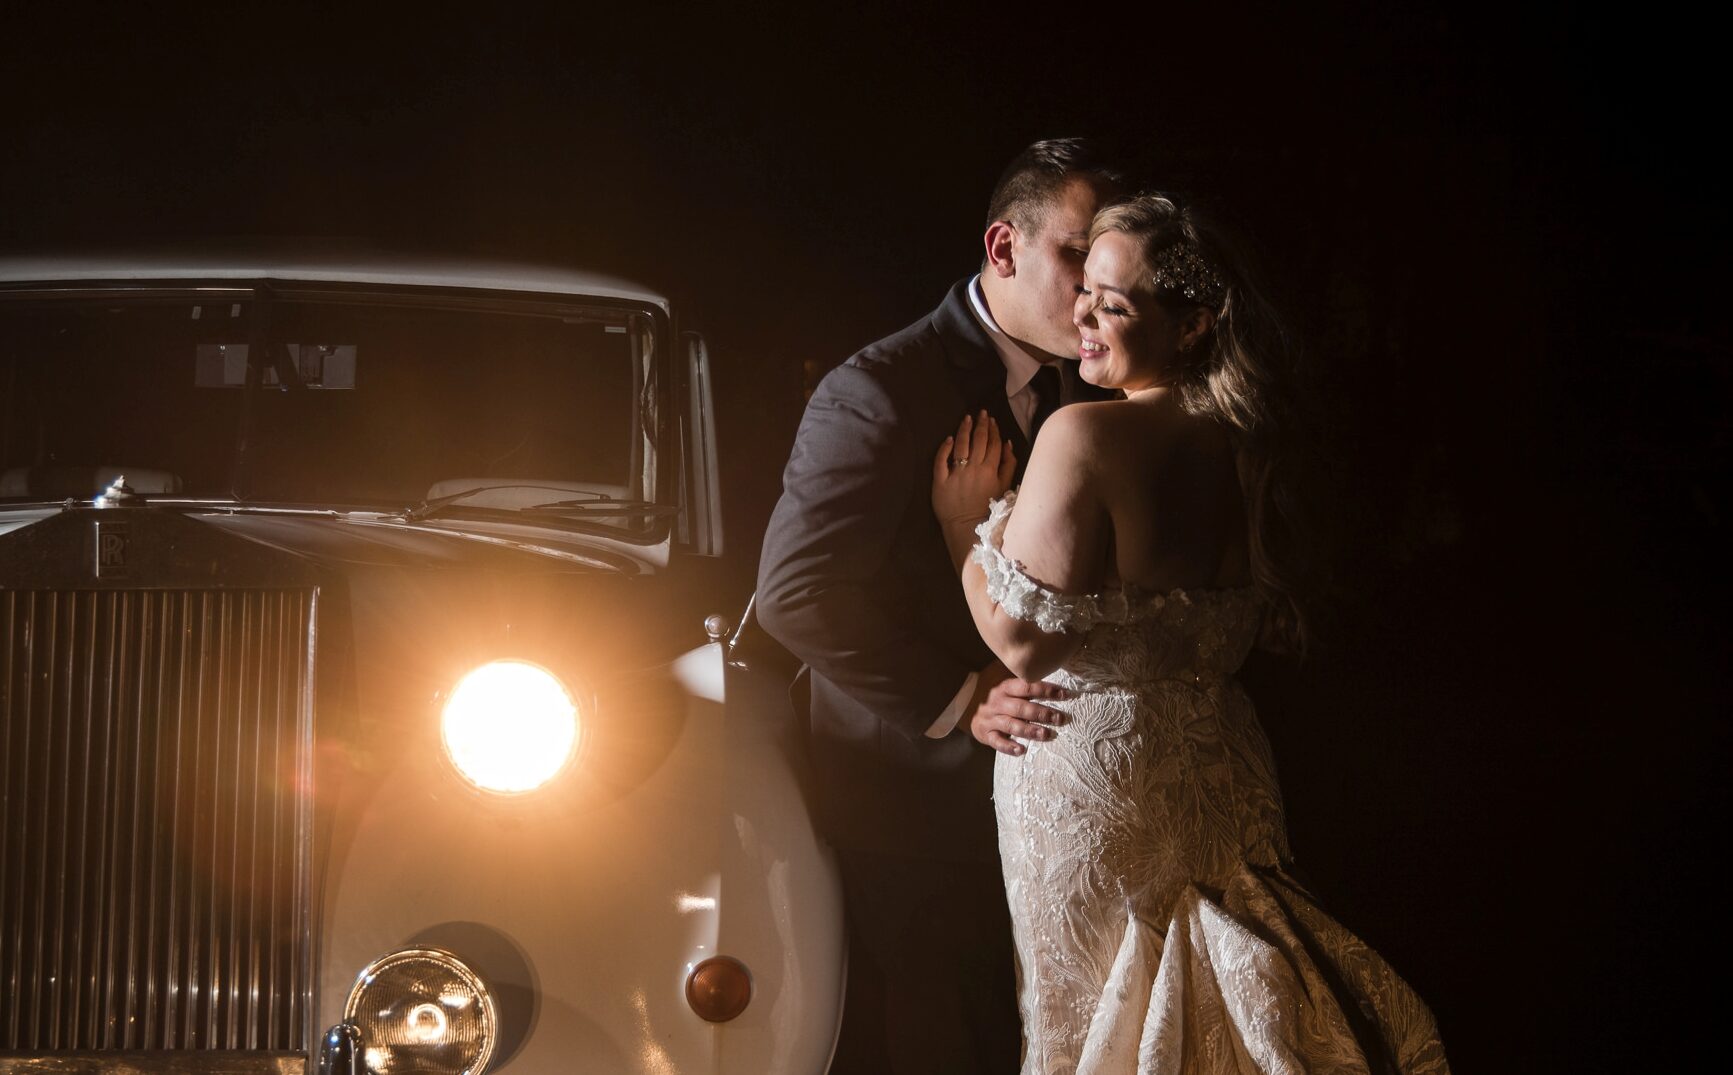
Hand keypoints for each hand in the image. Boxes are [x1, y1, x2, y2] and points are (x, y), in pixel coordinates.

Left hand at [931, 410, 1016, 540]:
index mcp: (991, 470)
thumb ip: (1008, 465)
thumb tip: (1007, 443)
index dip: (993, 430)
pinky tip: (948, 439)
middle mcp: (974, 468)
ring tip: (966, 418)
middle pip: (978, 441)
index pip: (993, 444)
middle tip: (981, 413)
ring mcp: (956, 474)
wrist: (968, 528)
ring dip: (964, 430)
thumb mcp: (1005, 488)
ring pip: (961, 445)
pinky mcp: (940, 481)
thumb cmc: (988, 509)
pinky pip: (941, 460)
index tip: (992, 420)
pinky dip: (945, 448)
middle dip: (981, 424)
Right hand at [963, 660, 1068, 755]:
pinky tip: (1022, 750)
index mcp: (1006, 688)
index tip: (1065, 695)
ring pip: (1011, 725)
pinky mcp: (986, 734)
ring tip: (1046, 734)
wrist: (975, 716)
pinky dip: (1009, 747)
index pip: (1027, 687)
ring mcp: (991, 719)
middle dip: (1041, 713)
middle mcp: (997, 702)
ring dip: (1029, 730)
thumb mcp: (1011, 690)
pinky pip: (997, 742)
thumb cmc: (1002, 702)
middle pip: (1021, 707)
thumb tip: (1059, 684)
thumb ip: (1028, 688)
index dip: (1046, 690)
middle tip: (1059, 719)